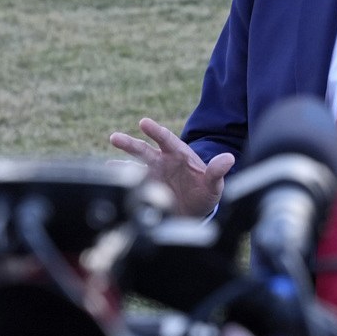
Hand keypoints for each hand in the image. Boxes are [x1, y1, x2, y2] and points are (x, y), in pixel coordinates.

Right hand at [109, 117, 233, 216]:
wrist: (196, 212)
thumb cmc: (206, 193)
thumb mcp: (214, 184)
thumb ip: (217, 171)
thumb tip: (229, 159)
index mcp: (179, 155)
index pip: (167, 139)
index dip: (156, 131)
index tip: (144, 123)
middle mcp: (162, 161)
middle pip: (144, 150)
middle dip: (130, 144)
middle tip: (115, 138)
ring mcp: (152, 174)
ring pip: (133, 166)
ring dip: (120, 165)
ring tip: (107, 166)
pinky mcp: (145, 187)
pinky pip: (131, 182)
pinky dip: (122, 180)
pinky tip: (110, 178)